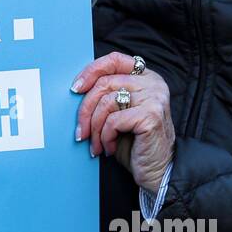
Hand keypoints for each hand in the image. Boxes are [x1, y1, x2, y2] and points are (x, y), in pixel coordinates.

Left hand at [71, 51, 175, 192]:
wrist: (157, 171)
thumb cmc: (134, 143)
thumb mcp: (118, 113)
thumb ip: (107, 95)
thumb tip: (76, 87)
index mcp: (146, 77)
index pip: (114, 60)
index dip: (91, 71)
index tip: (75, 89)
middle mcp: (153, 84)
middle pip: (105, 83)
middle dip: (85, 110)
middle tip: (80, 131)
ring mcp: (154, 98)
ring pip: (106, 102)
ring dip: (94, 127)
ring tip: (96, 144)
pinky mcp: (151, 115)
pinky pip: (113, 120)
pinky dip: (105, 137)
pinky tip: (109, 148)